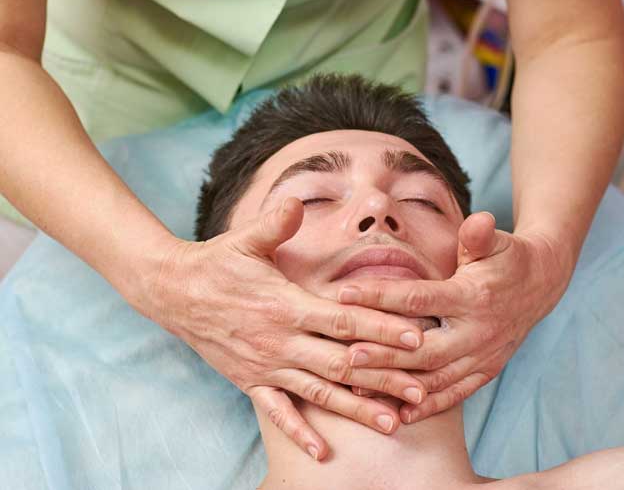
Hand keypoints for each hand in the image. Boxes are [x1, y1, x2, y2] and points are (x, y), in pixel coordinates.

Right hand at [139, 198, 428, 459]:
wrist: (173, 293)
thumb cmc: (217, 263)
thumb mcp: (245, 239)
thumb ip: (274, 224)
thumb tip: (294, 200)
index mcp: (286, 305)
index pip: (343, 319)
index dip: (381, 328)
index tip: (416, 337)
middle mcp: (280, 341)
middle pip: (341, 363)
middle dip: (383, 376)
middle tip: (421, 390)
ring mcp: (265, 366)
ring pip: (319, 392)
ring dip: (357, 409)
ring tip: (393, 423)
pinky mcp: (250, 381)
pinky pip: (278, 412)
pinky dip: (299, 432)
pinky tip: (323, 452)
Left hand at [337, 212, 573, 422]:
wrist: (542, 283)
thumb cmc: (507, 258)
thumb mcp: (496, 242)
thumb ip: (480, 237)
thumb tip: (478, 221)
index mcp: (473, 296)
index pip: (420, 299)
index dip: (382, 296)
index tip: (345, 294)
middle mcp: (478, 331)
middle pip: (424, 349)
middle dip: (384, 354)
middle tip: (346, 356)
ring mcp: (483, 355)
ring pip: (436, 378)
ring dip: (398, 386)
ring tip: (359, 387)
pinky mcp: (487, 370)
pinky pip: (457, 394)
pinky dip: (430, 406)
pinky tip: (401, 415)